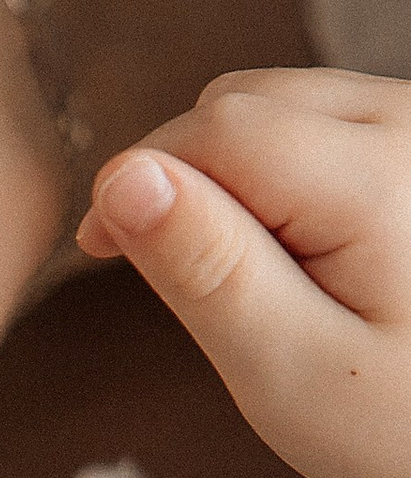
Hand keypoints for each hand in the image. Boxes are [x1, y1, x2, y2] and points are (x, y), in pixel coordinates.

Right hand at [80, 70, 410, 477]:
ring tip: (254, 288)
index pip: (216, 127)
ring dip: (240, 180)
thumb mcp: (291, 375)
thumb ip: (207, 269)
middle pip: (249, 103)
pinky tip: (305, 266)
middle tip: (183, 291)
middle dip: (191, 179)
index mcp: (381, 178)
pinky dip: (292, 184)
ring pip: (290, 109)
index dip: (139, 181)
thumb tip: (123, 176)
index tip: (98, 256)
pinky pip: (337, 134)